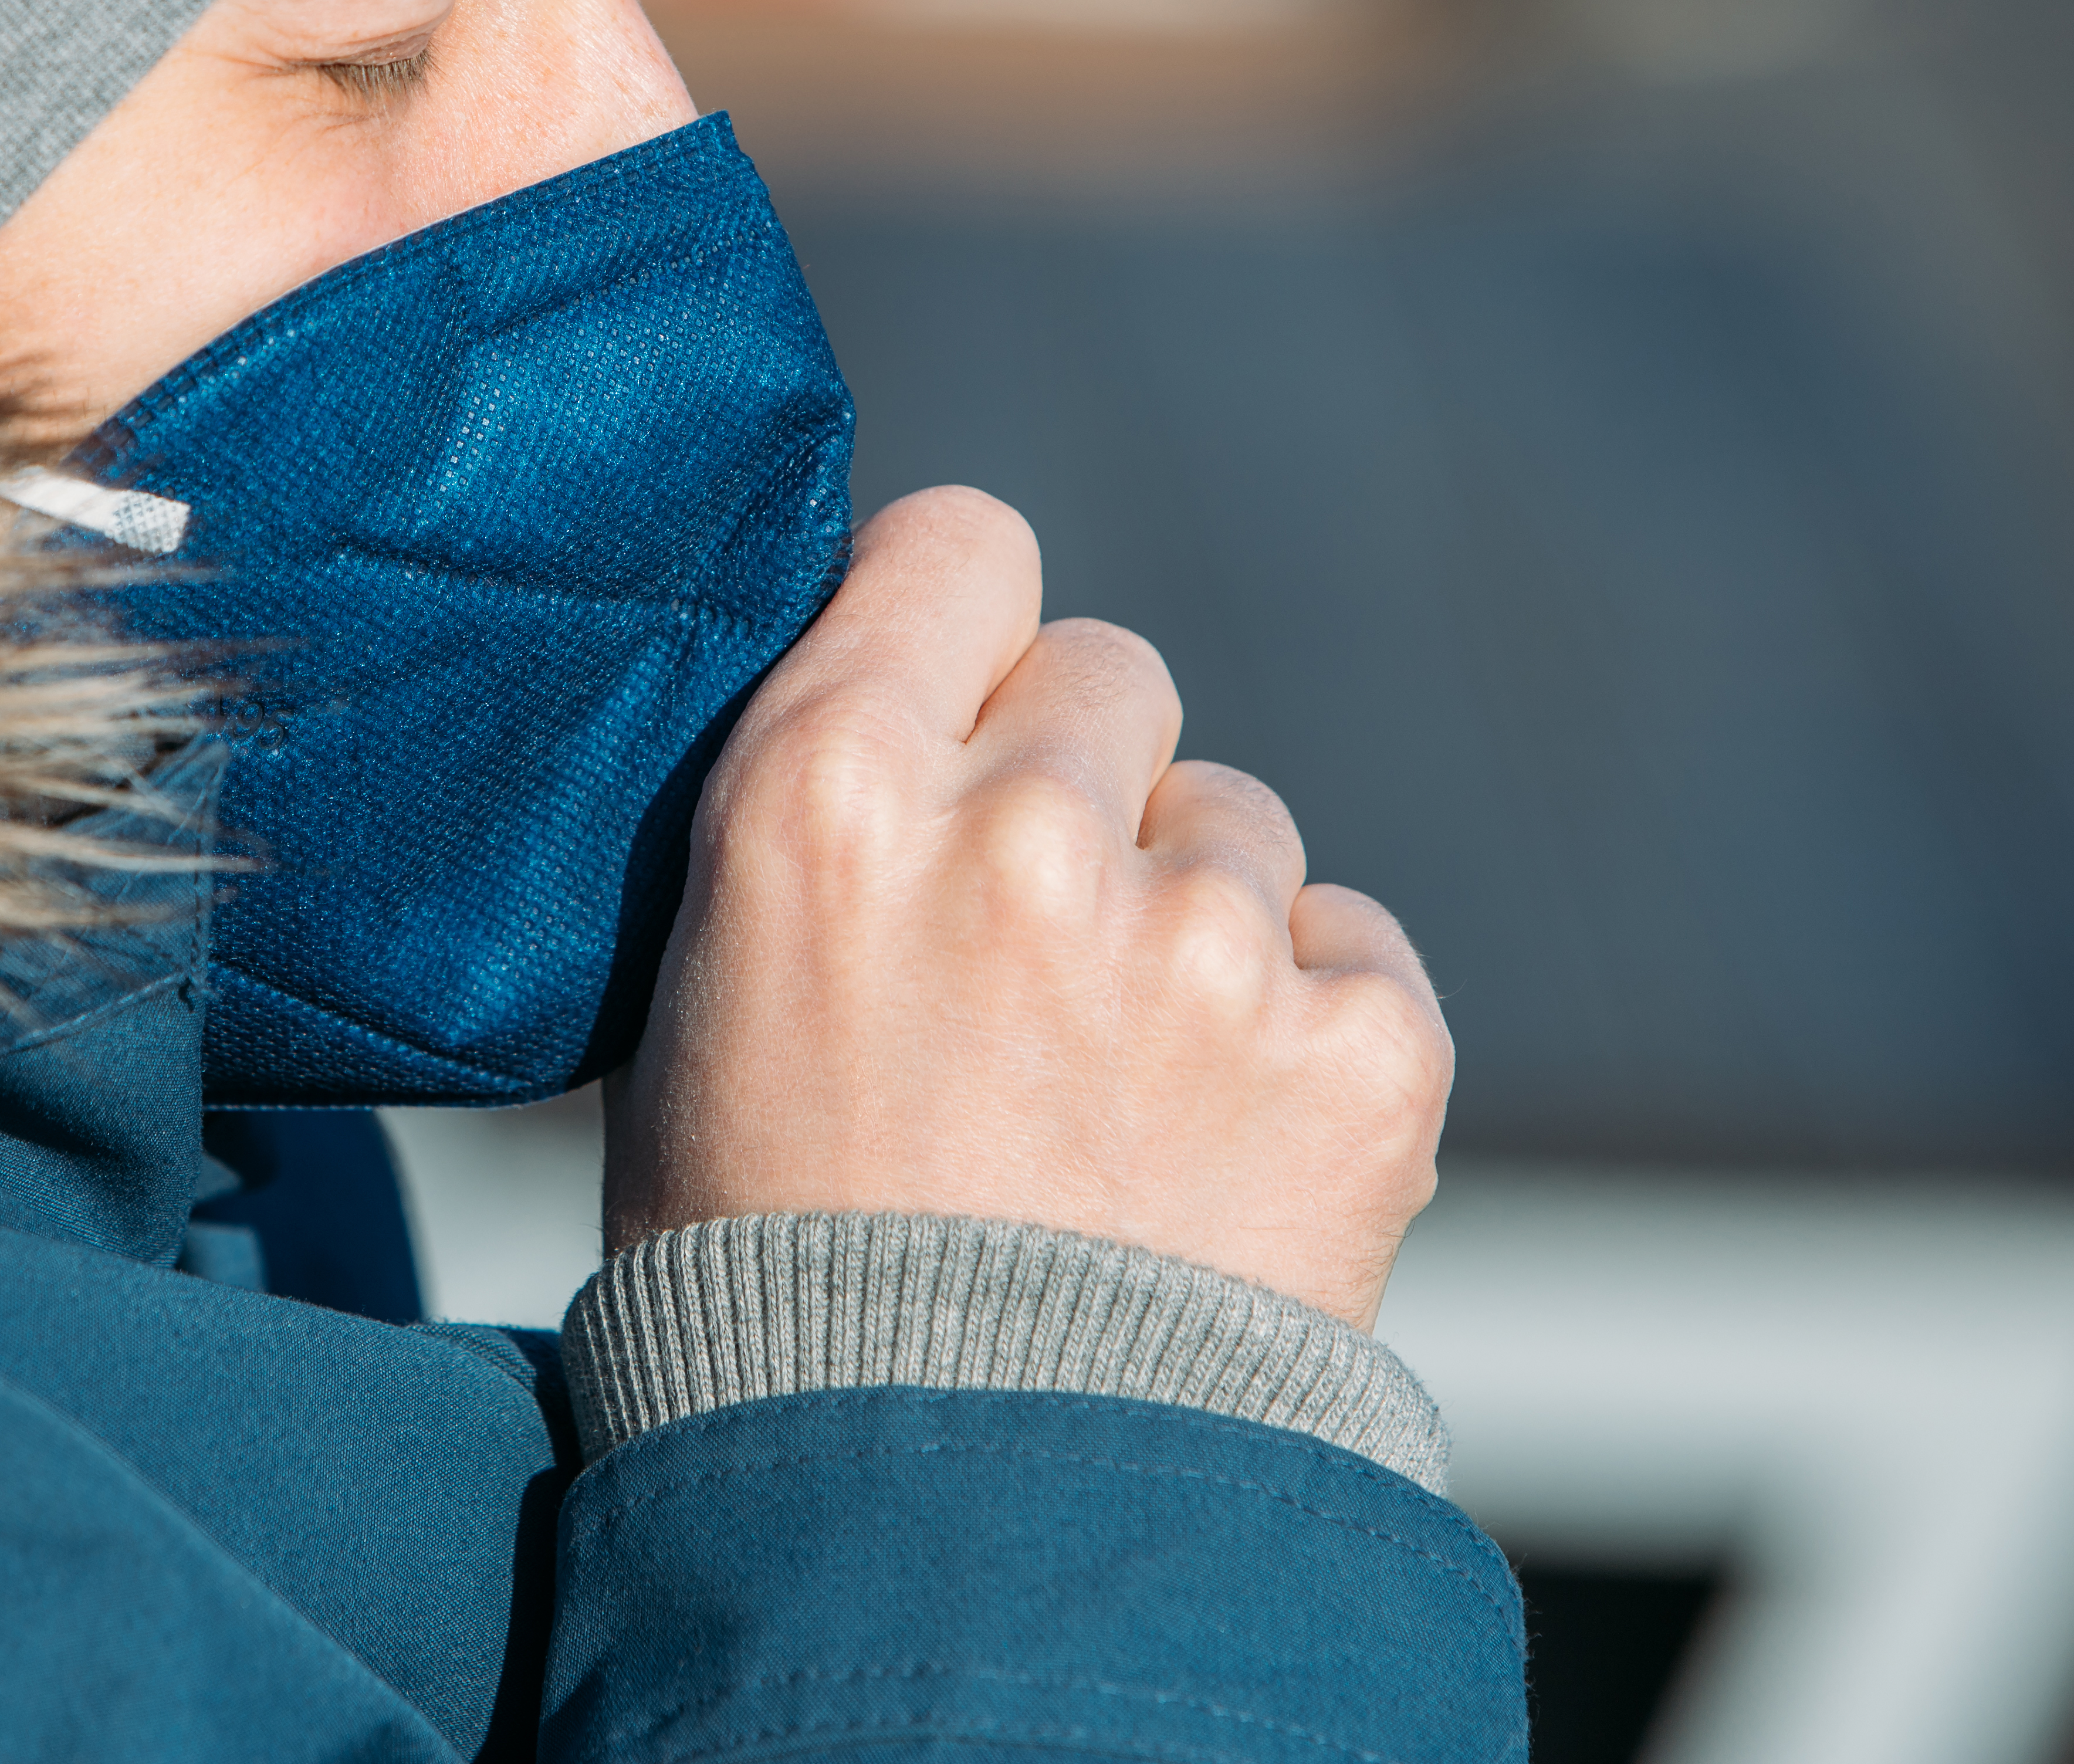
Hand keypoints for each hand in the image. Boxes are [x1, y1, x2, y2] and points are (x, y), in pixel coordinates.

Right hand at [605, 487, 1450, 1330]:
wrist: (935, 1529)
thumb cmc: (771, 1274)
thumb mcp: (709, 1000)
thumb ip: (821, 815)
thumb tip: (916, 707)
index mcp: (830, 795)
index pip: (959, 544)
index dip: (963, 622)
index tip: (961, 703)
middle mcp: (1025, 832)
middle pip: (1109, 674)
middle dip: (1078, 784)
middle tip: (1027, 955)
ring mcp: (1205, 940)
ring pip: (1236, 822)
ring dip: (1187, 919)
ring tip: (1111, 1101)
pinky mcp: (1364, 1045)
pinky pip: (1351, 947)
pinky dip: (1304, 1029)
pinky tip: (1218, 1151)